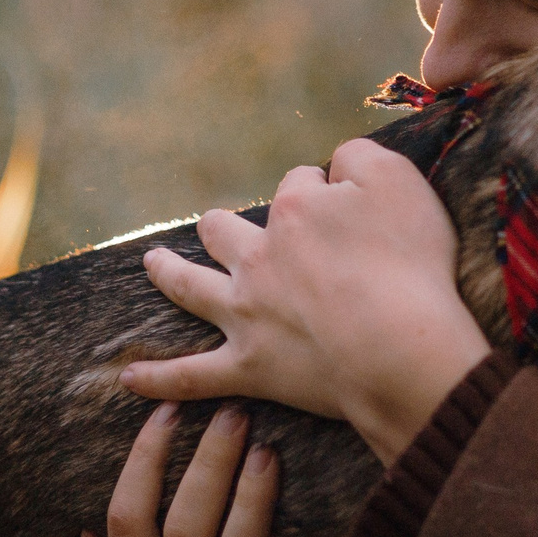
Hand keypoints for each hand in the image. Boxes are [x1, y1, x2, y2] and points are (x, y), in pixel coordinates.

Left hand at [130, 139, 489, 463]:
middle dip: (220, 225)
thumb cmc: (408, 265)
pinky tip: (129, 380)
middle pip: (224, 229)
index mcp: (294, 211)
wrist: (400, 348)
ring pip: (191, 287)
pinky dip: (159, 378)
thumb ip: (360, 156)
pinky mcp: (249, 368)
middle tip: (219, 226)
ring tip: (152, 263)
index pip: (298, 185)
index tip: (344, 208)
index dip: (321, 193)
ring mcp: (246, 314)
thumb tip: (336, 161)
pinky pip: (192, 375)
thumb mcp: (399, 182)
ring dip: (168, 273)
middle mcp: (257, 257)